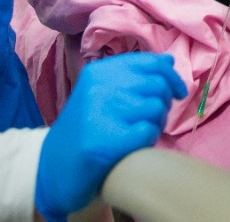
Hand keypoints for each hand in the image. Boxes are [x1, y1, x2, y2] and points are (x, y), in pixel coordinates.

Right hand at [35, 52, 187, 221]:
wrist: (52, 169)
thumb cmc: (85, 130)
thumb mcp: (102, 94)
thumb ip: (134, 76)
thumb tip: (169, 60)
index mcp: (99, 72)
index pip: (150, 61)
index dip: (171, 75)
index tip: (177, 91)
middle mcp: (99, 87)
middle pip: (158, 84)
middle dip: (165, 102)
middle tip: (153, 118)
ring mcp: (102, 113)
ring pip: (156, 108)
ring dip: (157, 123)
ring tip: (141, 132)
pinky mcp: (106, 141)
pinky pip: (148, 131)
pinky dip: (149, 140)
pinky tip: (135, 146)